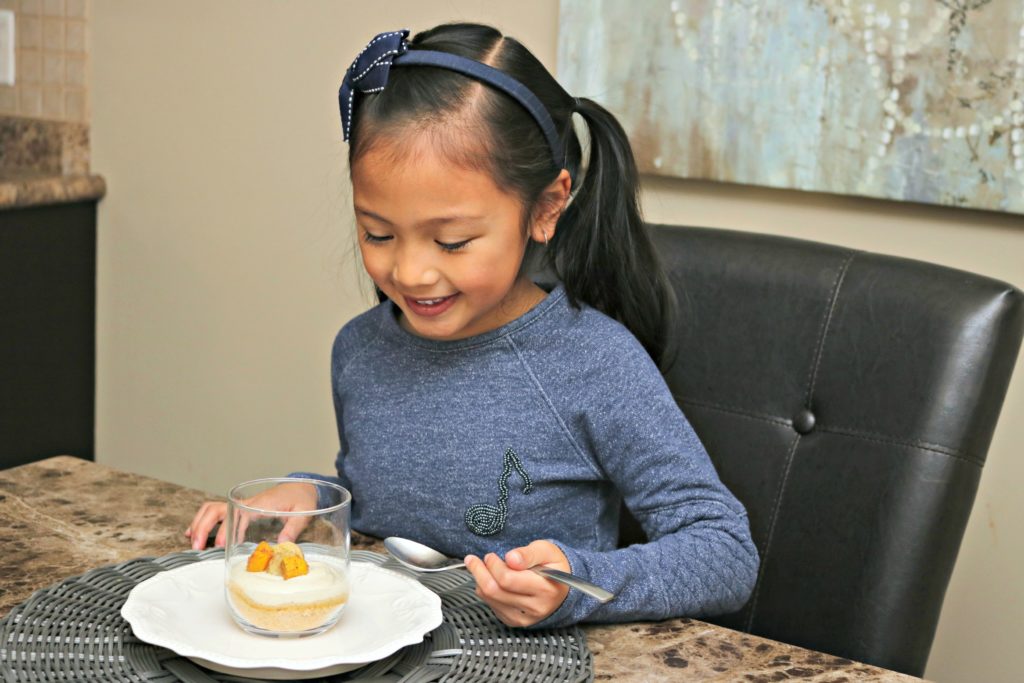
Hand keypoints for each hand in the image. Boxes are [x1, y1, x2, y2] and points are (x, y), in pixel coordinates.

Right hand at [184, 482, 318, 549]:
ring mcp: (243, 505)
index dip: (224, 530)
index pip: (235, 516)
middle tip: (197, 546)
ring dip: (199, 523)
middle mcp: (247, 503)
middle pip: (215, 509)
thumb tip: (282, 544)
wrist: (303, 486)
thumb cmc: (303, 499)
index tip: (219, 545)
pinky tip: (197, 532)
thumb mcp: (303, 513)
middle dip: (202, 526)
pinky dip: (204, 520)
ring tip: (192, 541)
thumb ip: (294, 528)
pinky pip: (218, 511)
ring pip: (212, 509)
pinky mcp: (243, 508)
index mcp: (259, 505)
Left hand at [464, 540, 570, 626]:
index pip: (508, 579)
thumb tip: (511, 558)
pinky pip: (492, 607)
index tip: (490, 555)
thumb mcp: (547, 551)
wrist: (564, 587)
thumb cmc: (554, 566)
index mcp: (545, 588)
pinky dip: (486, 593)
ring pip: (490, 600)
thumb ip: (529, 553)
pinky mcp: (516, 622)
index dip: (493, 565)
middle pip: (495, 591)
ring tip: (481, 568)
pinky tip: (492, 582)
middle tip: (475, 560)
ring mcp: (525, 618)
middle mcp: (535, 607)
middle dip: (479, 572)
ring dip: (480, 582)